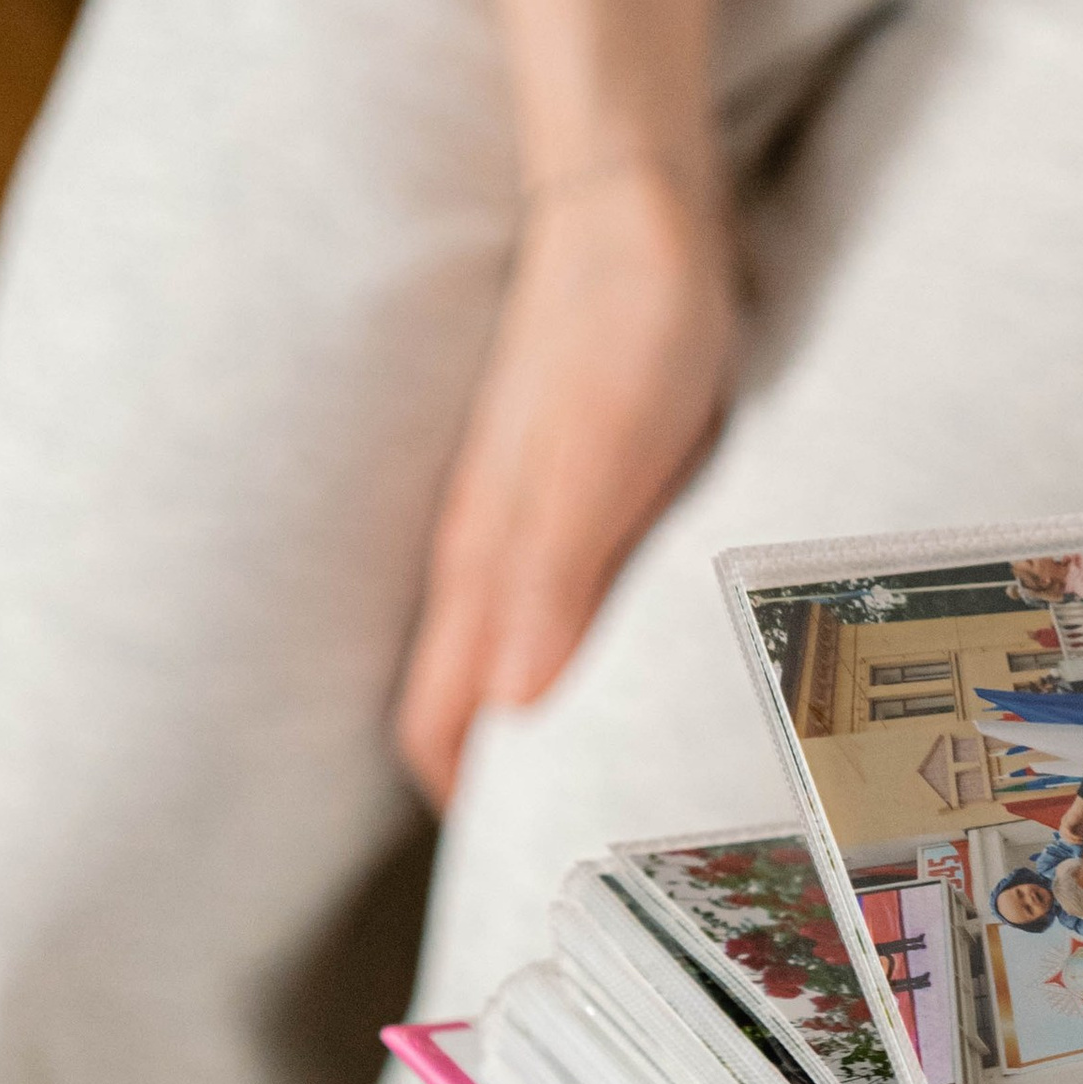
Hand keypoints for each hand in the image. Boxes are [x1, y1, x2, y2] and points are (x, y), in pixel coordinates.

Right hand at [396, 160, 734, 805]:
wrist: (635, 207)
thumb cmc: (629, 329)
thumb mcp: (604, 463)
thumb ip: (554, 580)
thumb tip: (512, 717)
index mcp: (490, 568)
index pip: (443, 734)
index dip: (471, 814)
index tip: (523, 875)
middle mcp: (493, 557)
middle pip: (468, 710)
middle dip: (504, 793)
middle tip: (580, 856)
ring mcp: (527, 521)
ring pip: (508, 659)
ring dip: (544, 729)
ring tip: (614, 789)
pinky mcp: (572, 486)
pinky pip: (555, 604)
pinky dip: (582, 661)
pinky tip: (639, 669)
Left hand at [1058, 797, 1082, 842]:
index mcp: (1066, 822)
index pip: (1065, 834)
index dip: (1071, 840)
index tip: (1080, 842)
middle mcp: (1063, 822)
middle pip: (1063, 836)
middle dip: (1072, 841)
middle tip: (1081, 843)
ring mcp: (1064, 822)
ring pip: (1064, 835)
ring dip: (1073, 840)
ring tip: (1081, 841)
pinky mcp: (1067, 822)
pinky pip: (1068, 833)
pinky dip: (1075, 837)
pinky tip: (1081, 838)